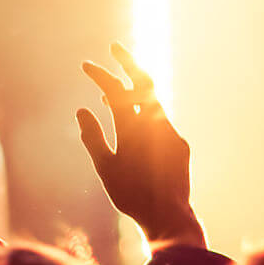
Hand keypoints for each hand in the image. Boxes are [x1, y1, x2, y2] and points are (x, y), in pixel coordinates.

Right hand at [77, 44, 204, 248]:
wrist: (168, 216)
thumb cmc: (131, 196)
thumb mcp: (105, 167)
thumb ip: (93, 137)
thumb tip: (82, 109)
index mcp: (134, 128)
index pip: (117, 91)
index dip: (101, 75)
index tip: (86, 65)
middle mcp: (156, 125)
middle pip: (144, 83)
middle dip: (129, 62)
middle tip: (115, 48)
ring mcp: (171, 133)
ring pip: (153, 103)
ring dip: (134, 95)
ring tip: (111, 96)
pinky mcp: (180, 145)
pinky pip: (161, 122)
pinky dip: (145, 116)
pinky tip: (133, 126)